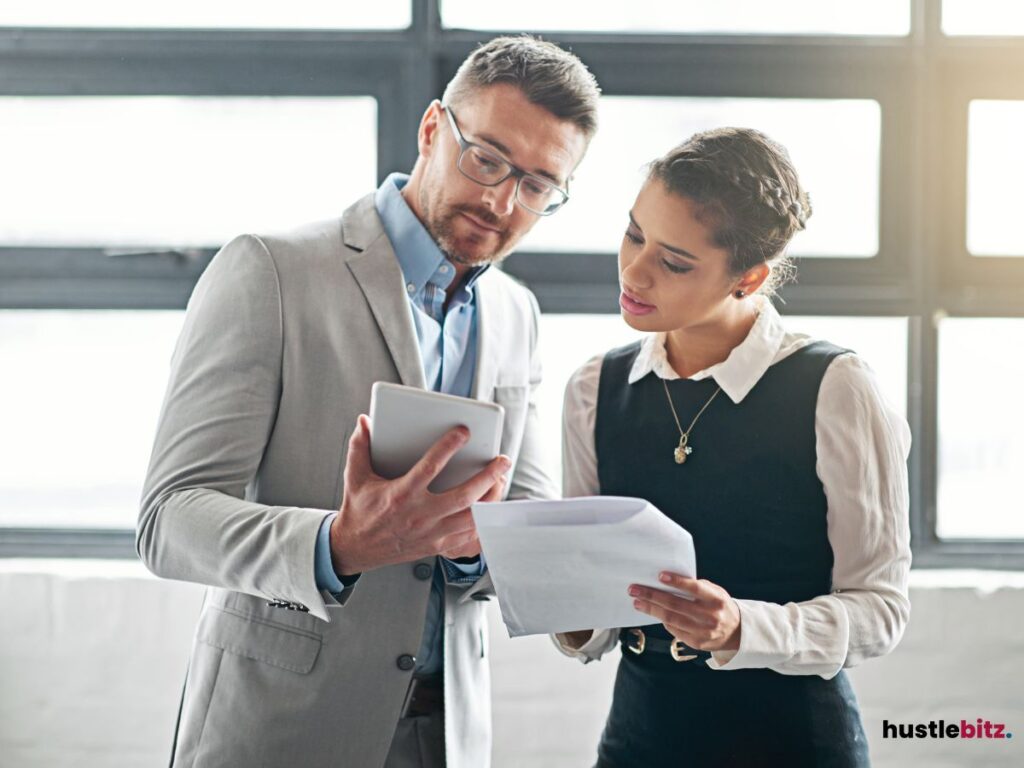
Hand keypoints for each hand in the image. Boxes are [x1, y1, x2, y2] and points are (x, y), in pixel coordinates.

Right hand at [330, 414, 510, 574]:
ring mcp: (431, 534)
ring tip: (501, 480)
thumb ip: (360, 447)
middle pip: (463, 496)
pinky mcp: (437, 546)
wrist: (357, 548)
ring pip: (471, 518)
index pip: (430, 467)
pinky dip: (484, 522)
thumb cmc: (360, 510)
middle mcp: (419, 516)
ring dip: (491, 499)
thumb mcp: (355, 477)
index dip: (449, 447)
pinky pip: (469, 537)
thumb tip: (364, 422)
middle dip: (487, 477)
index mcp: (400, 495)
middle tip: (502, 460)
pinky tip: (492, 508)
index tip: (464, 432)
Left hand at [628, 573, 741, 651]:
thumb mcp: (715, 592)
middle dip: (652, 596)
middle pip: (676, 605)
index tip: (660, 575)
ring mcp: (704, 632)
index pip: (695, 589)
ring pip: (671, 619)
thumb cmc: (720, 606)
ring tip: (637, 602)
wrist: (737, 632)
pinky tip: (653, 613)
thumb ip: (697, 587)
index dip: (677, 582)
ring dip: (651, 609)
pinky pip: (674, 630)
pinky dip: (663, 620)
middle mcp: (710, 616)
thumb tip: (668, 581)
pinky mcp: (697, 643)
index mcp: (716, 600)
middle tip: (634, 589)